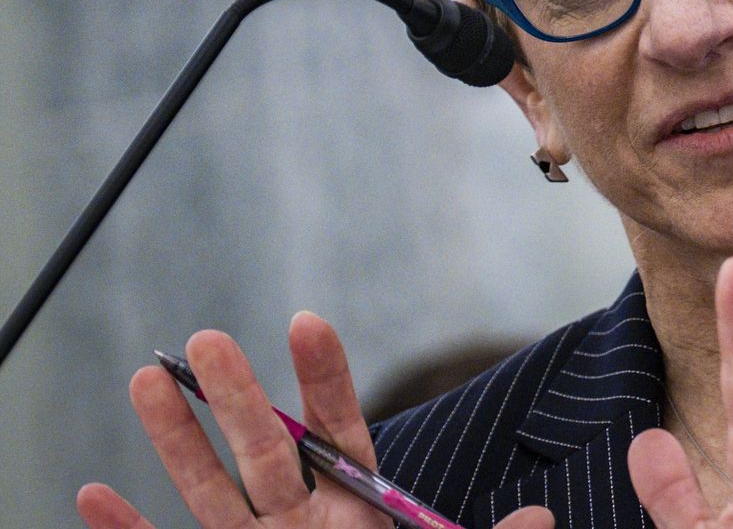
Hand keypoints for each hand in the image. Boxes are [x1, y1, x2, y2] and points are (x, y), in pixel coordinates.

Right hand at [76, 312, 552, 528]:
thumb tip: (541, 520)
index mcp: (358, 508)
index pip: (340, 430)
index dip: (324, 379)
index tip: (306, 323)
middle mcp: (301, 520)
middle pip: (266, 449)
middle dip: (238, 395)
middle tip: (208, 337)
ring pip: (210, 490)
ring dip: (176, 439)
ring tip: (149, 375)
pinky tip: (91, 495)